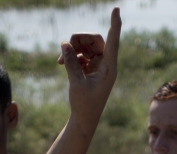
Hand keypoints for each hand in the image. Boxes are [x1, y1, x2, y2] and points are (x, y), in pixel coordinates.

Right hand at [58, 7, 120, 123]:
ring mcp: (99, 65)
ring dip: (73, 48)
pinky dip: (72, 56)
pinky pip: (82, 54)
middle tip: (64, 48)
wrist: (84, 119)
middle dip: (79, 40)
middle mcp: (106, 63)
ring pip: (87, 45)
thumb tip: (65, 43)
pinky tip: (62, 63)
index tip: (116, 8)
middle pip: (95, 39)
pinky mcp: (91, 68)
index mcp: (109, 67)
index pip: (113, 40)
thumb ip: (71, 62)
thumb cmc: (84, 105)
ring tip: (61, 60)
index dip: (115, 24)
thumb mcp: (76, 83)